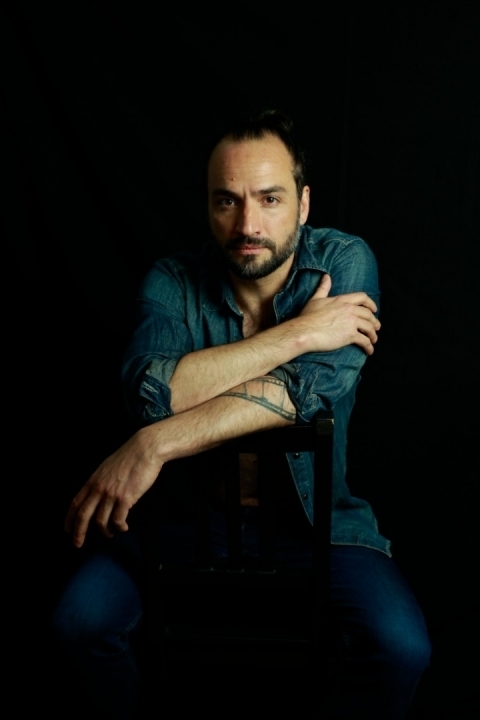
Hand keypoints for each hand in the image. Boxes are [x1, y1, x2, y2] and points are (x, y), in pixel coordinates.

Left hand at [64, 425, 163, 547]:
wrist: (145, 449)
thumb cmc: (129, 456)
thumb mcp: (107, 468)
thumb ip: (101, 482)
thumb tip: (99, 494)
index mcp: (93, 480)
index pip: (76, 503)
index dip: (70, 518)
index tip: (68, 529)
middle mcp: (99, 489)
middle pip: (84, 515)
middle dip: (79, 532)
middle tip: (78, 543)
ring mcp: (111, 494)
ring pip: (101, 521)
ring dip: (105, 531)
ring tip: (111, 533)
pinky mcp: (126, 499)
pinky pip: (118, 520)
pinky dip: (120, 527)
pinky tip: (123, 527)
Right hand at [297, 273, 380, 354]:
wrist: (304, 331)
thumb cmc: (308, 316)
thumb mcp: (316, 299)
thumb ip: (323, 288)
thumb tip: (326, 276)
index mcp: (342, 300)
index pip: (362, 297)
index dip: (370, 303)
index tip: (373, 309)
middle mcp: (350, 309)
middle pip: (368, 314)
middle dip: (374, 321)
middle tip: (376, 327)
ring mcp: (351, 322)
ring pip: (369, 328)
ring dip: (373, 335)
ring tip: (373, 340)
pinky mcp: (350, 335)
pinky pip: (365, 341)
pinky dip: (369, 347)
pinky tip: (369, 351)